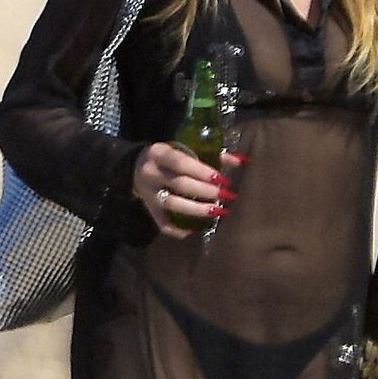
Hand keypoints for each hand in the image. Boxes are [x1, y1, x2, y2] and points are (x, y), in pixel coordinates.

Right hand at [132, 144, 246, 236]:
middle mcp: (151, 173)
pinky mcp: (149, 210)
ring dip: (197, 210)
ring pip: (173, 205)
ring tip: (218, 211)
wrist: (135, 166)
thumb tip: (242, 161)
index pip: (181, 162)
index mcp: (159, 153)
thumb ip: (212, 154)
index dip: (203, 171)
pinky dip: (178, 230)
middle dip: (205, 191)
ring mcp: (148, 194)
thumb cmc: (169, 156)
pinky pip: (163, 224)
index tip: (223, 179)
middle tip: (226, 195)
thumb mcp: (184, 148)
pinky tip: (196, 230)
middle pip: (180, 184)